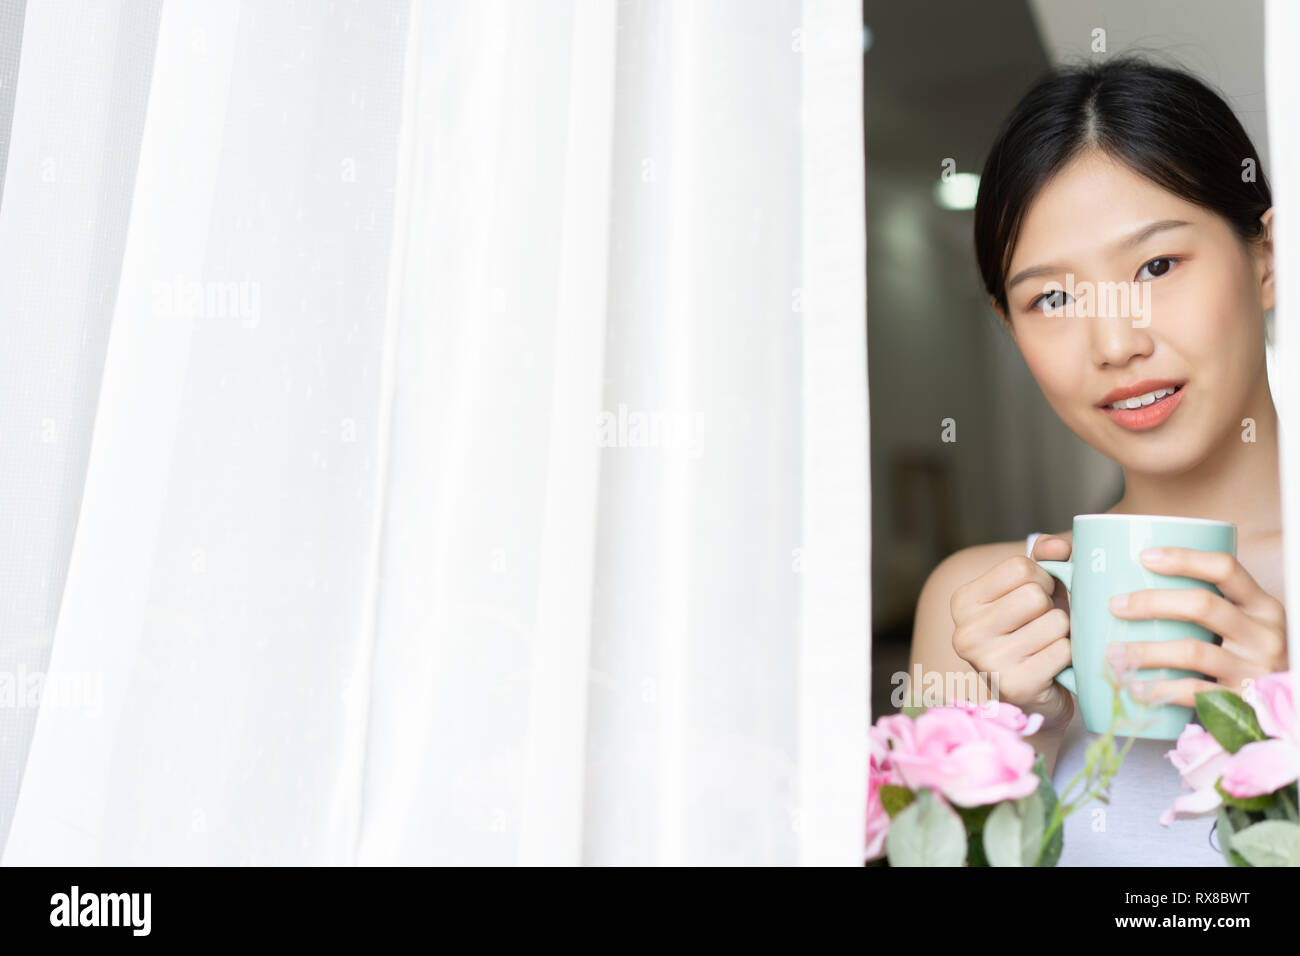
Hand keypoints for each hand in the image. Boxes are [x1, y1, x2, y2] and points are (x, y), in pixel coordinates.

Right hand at [948, 533, 1074, 732]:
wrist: (1036, 694)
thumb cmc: (1033, 632)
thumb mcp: (1032, 588)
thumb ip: (1044, 558)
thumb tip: (1057, 547)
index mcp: (963, 601)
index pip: (1019, 567)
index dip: (1042, 578)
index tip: (1038, 596)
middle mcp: (965, 631)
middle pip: (1035, 595)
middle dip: (1052, 607)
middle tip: (1044, 625)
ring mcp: (987, 661)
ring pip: (1054, 622)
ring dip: (1063, 633)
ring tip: (1049, 645)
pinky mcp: (1014, 686)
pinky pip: (1063, 651)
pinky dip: (1068, 656)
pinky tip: (1054, 665)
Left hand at [1106, 547, 1288, 706]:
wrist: (1284, 710)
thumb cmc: (1248, 659)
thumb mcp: (1244, 627)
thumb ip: (1208, 609)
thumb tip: (1129, 585)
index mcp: (1263, 607)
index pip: (1226, 569)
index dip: (1185, 559)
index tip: (1144, 557)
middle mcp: (1264, 634)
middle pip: (1203, 605)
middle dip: (1152, 602)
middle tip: (1115, 605)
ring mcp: (1256, 669)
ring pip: (1192, 651)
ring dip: (1146, 651)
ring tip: (1113, 653)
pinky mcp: (1243, 702)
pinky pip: (1194, 691)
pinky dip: (1160, 689)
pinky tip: (1136, 687)